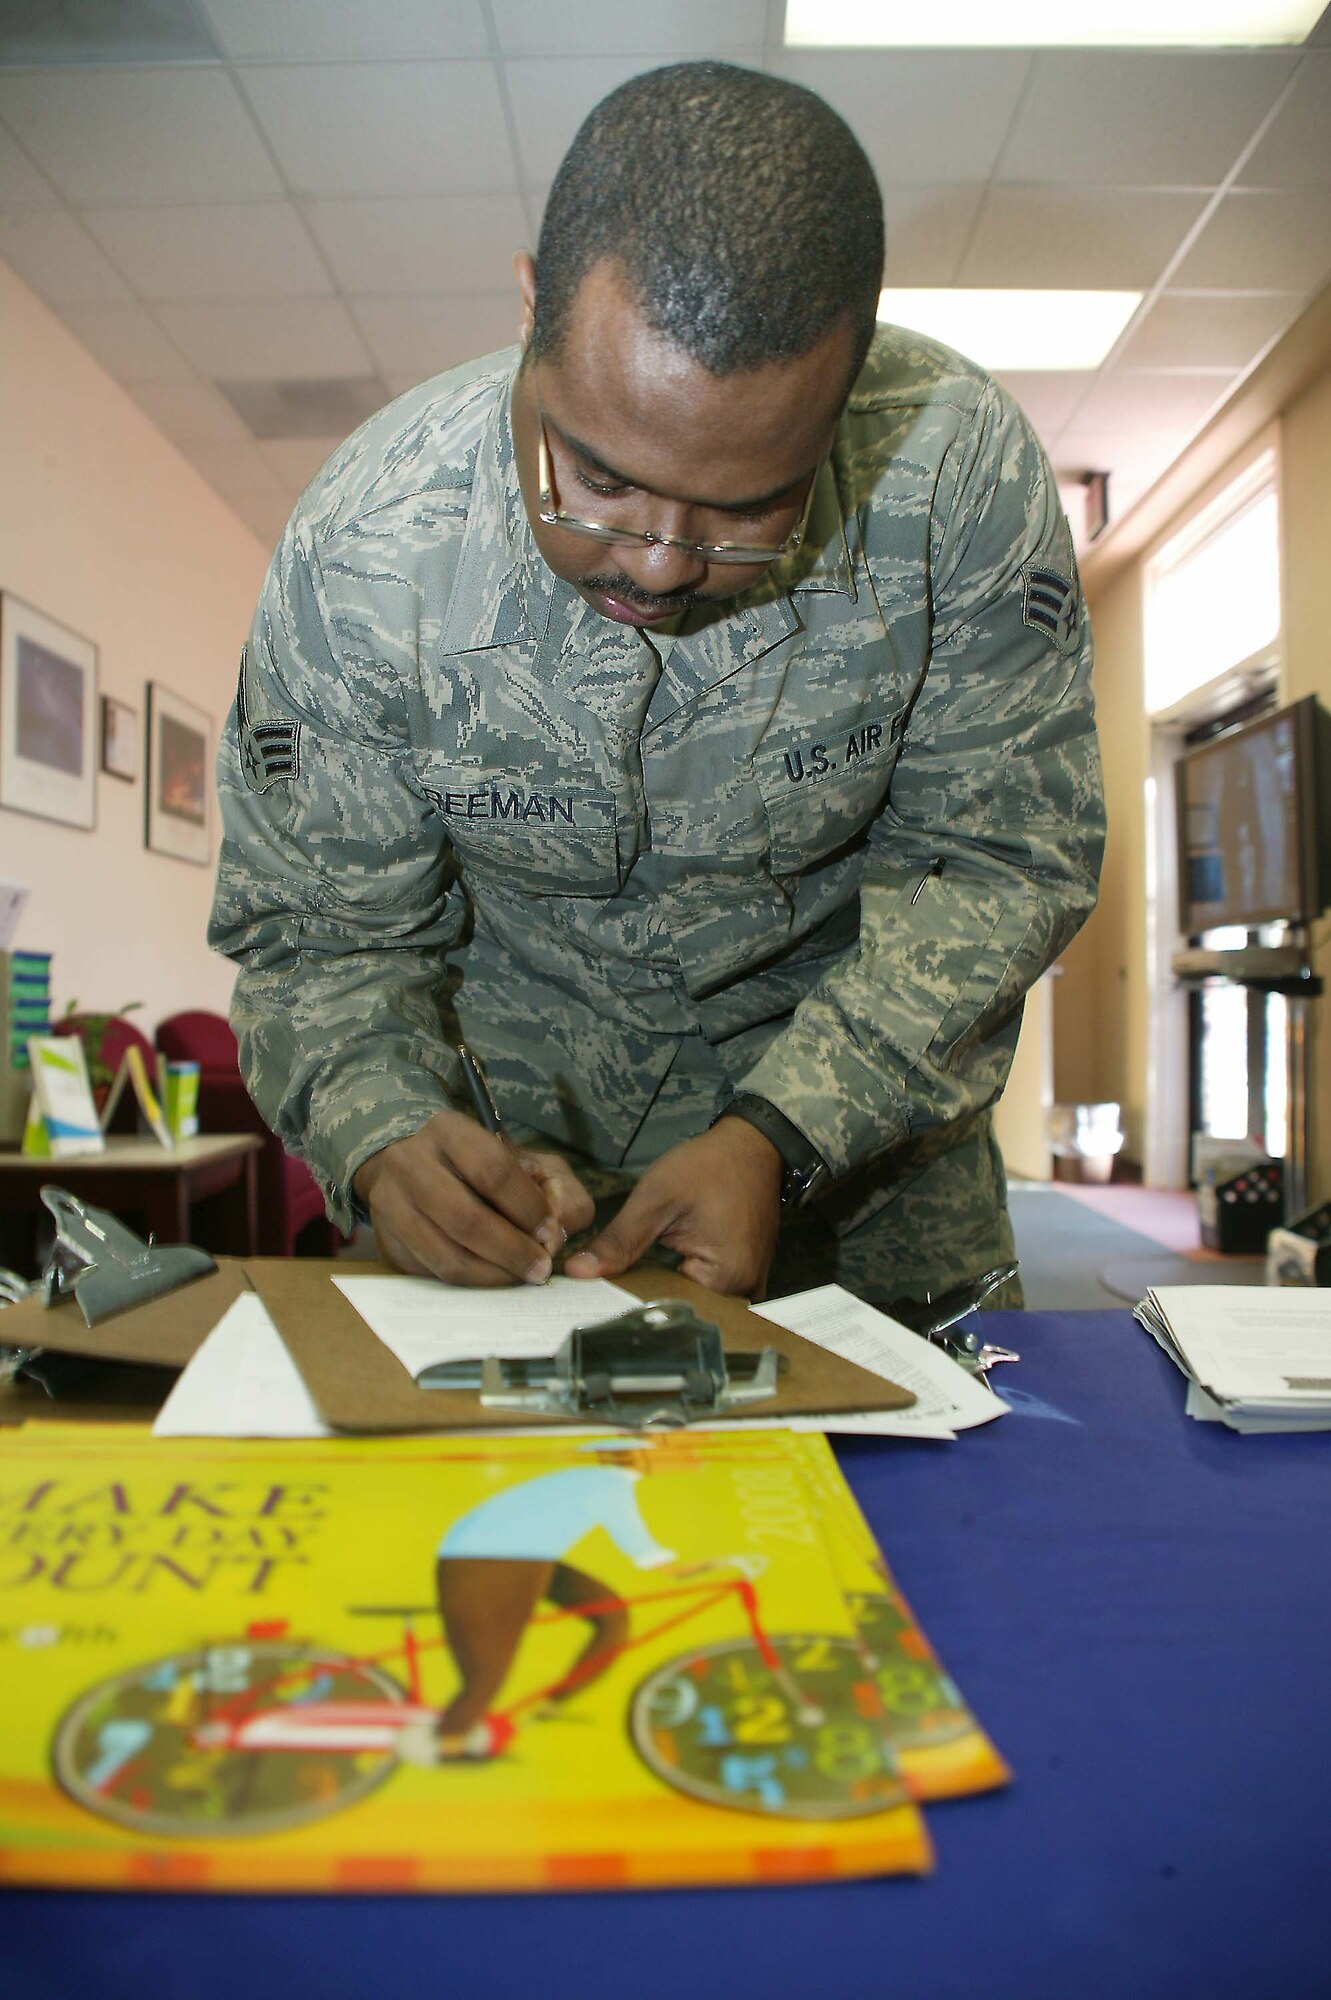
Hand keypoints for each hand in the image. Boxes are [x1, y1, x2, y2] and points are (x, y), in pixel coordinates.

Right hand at [353, 1111, 594, 1286]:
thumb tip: (555, 1236)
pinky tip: (492, 1279)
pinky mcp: (386, 1241)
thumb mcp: (532, 1164)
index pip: (493, 1171)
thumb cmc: (487, 1170)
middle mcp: (409, 1162)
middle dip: (512, 1250)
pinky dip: (469, 1283)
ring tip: (520, 1277)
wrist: (421, 1172)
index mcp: (448, 1131)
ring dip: (492, 1275)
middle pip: (465, 1218)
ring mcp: (390, 1204)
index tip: (551, 1234)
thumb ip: (559, 1193)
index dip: (528, 1209)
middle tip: (540, 1268)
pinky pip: (431, 1273)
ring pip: (446, 1254)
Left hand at [562, 1118, 782, 1297]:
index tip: (604, 1289)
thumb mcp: (657, 1197)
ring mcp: (750, 1284)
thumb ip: (619, 1241)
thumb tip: (579, 1272)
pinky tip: (668, 1260)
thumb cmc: (710, 1165)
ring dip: (669, 1286)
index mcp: (727, 1278)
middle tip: (616, 1276)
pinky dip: (687, 1278)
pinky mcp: (747, 1274)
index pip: (669, 1308)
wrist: (752, 1144)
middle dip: (650, 1294)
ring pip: (695, 1299)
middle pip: (685, 1308)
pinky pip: (710, 1289)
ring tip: (641, 1267)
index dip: (632, 1299)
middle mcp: (745, 1291)